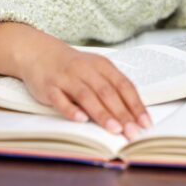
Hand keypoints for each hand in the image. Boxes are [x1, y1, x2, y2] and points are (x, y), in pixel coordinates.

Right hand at [20, 47, 150, 139]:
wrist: (40, 53)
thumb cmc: (75, 67)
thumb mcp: (97, 71)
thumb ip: (113, 88)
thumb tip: (133, 114)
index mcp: (102, 66)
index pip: (124, 86)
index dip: (136, 105)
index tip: (145, 122)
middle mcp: (86, 70)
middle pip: (108, 93)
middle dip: (123, 114)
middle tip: (133, 131)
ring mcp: (67, 78)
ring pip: (87, 96)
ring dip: (102, 114)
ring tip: (115, 129)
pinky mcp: (49, 87)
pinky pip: (60, 100)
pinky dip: (71, 110)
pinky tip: (82, 120)